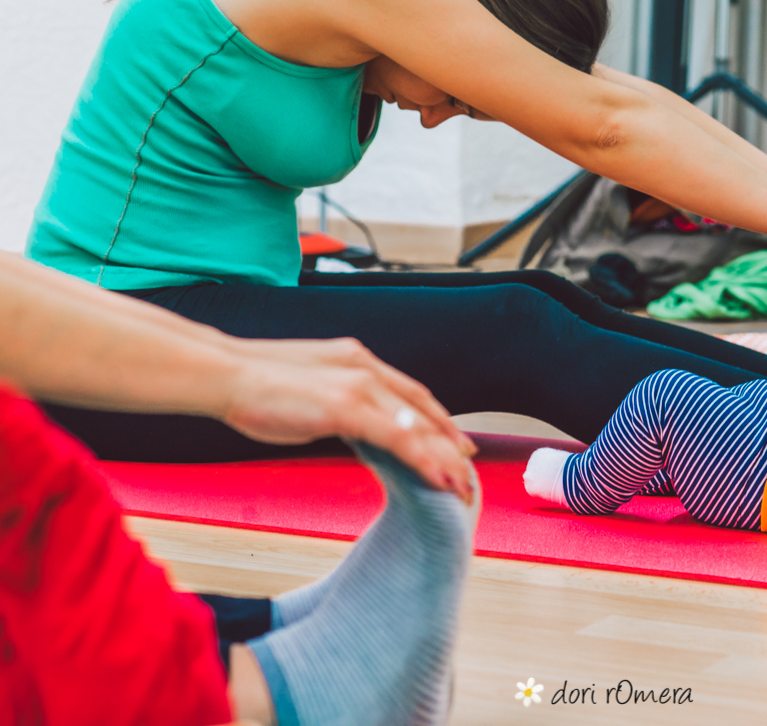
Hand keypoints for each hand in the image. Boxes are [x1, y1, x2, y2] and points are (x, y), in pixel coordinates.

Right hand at [220, 343, 476, 504]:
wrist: (222, 374)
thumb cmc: (252, 386)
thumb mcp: (307, 387)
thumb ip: (333, 399)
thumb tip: (341, 419)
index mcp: (356, 359)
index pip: (410, 391)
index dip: (436, 417)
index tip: (453, 438)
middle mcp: (365, 367)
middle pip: (423, 408)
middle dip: (450, 440)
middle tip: (469, 465)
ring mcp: (359, 386)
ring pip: (418, 425)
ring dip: (444, 457)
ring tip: (462, 484)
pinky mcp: (348, 407)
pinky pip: (400, 438)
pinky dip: (425, 460)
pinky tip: (439, 478)